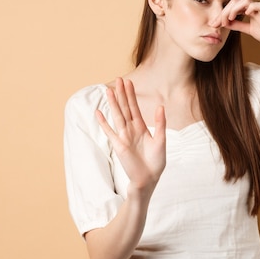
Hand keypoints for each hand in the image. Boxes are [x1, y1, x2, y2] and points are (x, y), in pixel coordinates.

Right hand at [95, 78, 165, 197]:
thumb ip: (160, 124)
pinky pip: (110, 132)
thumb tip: (160, 106)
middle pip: (125, 108)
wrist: (149, 178)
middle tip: (118, 79)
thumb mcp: (161, 140)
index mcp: (142, 128)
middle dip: (122, 94)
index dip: (131, 95)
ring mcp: (124, 137)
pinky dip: (104, 122)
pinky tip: (98, 112)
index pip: (135, 108)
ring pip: (117, 116)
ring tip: (109, 90)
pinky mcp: (119, 145)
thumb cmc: (156, 162)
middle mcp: (131, 130)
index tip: (128, 82)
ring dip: (113, 104)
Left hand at [210, 0, 259, 53]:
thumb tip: (226, 23)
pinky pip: (256, 5)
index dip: (221, 15)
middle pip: (234, 2)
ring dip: (233, 9)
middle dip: (223, 12)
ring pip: (243, 0)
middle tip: (216, 23)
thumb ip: (238, 25)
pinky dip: (249, 8)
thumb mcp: (249, 30)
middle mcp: (253, 7)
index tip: (214, 25)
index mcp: (248, 11)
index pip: (231, 7)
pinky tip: (243, 15)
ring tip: (229, 19)